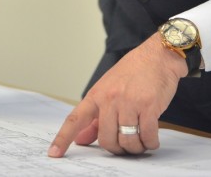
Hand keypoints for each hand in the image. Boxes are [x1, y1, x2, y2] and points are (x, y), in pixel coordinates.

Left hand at [48, 34, 185, 156]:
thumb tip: (80, 139)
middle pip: (106, 139)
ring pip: (127, 141)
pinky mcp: (148, 106)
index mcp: (96, 95)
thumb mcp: (108, 90)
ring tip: (141, 142)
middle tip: (126, 146)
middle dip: (117, 149)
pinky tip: (151, 139)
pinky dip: (150, 142)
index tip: (54, 153)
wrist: (157, 56)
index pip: (75, 119)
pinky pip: (147, 136)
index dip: (63, 138)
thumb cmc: (133, 73)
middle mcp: (109, 99)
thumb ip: (94, 118)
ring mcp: (128, 102)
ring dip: (136, 148)